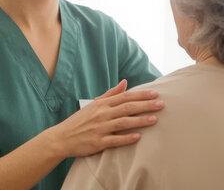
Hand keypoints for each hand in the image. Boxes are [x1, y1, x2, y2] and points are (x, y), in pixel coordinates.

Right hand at [45, 80, 163, 157]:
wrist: (62, 137)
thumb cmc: (80, 121)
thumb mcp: (94, 104)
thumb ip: (110, 94)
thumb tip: (125, 82)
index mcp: (102, 104)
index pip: (125, 97)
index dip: (141, 95)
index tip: (155, 93)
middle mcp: (102, 114)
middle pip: (127, 108)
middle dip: (145, 105)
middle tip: (161, 104)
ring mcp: (100, 128)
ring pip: (124, 122)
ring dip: (140, 120)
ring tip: (155, 119)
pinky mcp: (98, 142)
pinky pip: (114, 140)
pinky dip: (126, 138)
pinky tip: (138, 137)